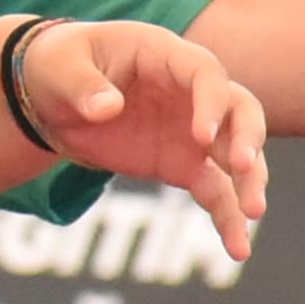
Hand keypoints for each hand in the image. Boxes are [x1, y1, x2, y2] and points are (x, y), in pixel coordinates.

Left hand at [13, 19, 268, 260]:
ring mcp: (192, 131)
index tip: (201, 137)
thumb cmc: (60, 66)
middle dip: (246, 137)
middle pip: (239, 109)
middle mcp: (190, 92)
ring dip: (249, 181)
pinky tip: (238, 248)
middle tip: (241, 168)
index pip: (205, 73)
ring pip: (237, 153)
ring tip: (252, 213)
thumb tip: (107, 109)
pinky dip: (228, 218)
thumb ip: (83, 86)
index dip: (210, 103)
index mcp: (164, 54)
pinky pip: (216, 191)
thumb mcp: (60, 68)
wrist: (52, 97)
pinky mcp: (185, 165)